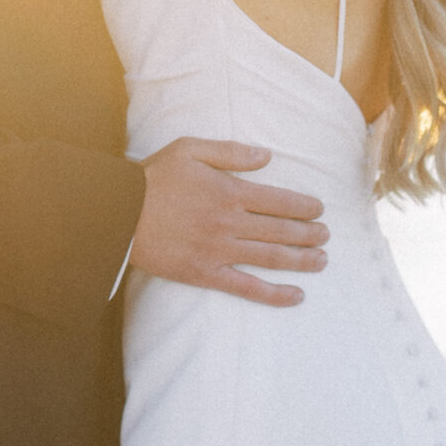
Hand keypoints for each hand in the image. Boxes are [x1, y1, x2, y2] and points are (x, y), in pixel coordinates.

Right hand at [128, 138, 327, 307]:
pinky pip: (247, 288)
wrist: (119, 213)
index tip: (320, 209)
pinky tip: (296, 296)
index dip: (303, 206)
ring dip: (301, 261)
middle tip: (327, 235)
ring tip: (322, 261)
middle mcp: (230, 223)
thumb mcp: (190, 149)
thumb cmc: (153, 177)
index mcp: (229, 191)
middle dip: (309, 233)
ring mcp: (219, 252)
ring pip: (271, 259)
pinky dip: (274, 294)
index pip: (278, 200)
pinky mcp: (205, 274)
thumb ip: (231, 152)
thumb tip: (267, 155)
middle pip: (280, 231)